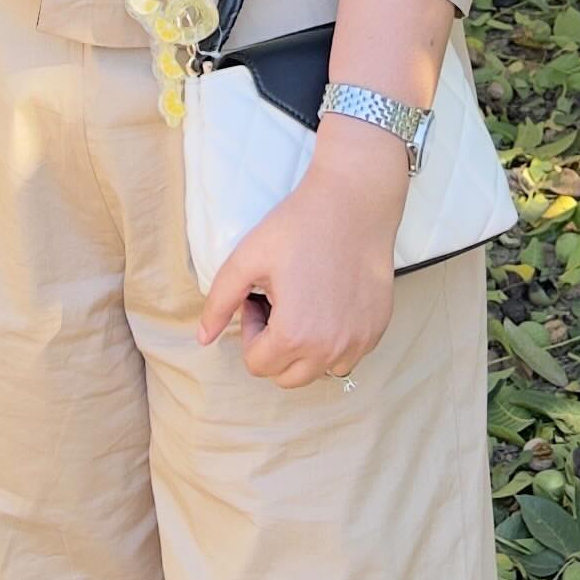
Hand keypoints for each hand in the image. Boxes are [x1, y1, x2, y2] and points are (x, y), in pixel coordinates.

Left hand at [195, 133, 405, 387]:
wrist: (353, 202)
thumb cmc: (298, 226)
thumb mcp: (247, 258)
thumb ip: (219, 302)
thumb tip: (203, 339)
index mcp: (294, 336)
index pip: (256, 364)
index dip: (250, 330)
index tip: (259, 297)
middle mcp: (329, 349)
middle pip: (286, 376)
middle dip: (273, 347)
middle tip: (277, 303)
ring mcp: (358, 343)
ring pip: (317, 371)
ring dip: (304, 349)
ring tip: (303, 304)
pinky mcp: (375, 331)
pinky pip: (347, 357)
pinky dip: (333, 343)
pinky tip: (329, 303)